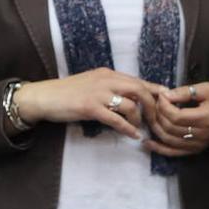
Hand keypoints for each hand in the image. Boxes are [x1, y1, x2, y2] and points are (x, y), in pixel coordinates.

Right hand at [14, 68, 165, 139]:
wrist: (42, 97)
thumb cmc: (65, 94)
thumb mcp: (90, 85)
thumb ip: (108, 88)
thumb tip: (128, 99)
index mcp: (107, 73)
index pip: (138, 80)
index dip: (155, 91)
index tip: (166, 102)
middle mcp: (105, 80)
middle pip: (140, 90)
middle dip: (152, 106)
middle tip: (157, 120)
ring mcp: (98, 93)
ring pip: (130, 105)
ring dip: (139, 119)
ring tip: (141, 129)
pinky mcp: (90, 107)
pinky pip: (116, 119)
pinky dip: (127, 128)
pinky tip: (132, 135)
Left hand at [144, 82, 208, 157]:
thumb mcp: (207, 89)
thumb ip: (186, 92)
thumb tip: (165, 95)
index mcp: (205, 117)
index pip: (176, 116)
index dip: (164, 106)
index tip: (161, 96)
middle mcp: (201, 134)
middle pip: (170, 128)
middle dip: (157, 115)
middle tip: (154, 105)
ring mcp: (197, 144)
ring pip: (168, 139)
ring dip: (155, 128)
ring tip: (149, 117)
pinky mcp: (195, 150)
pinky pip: (174, 152)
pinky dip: (159, 148)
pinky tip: (147, 143)